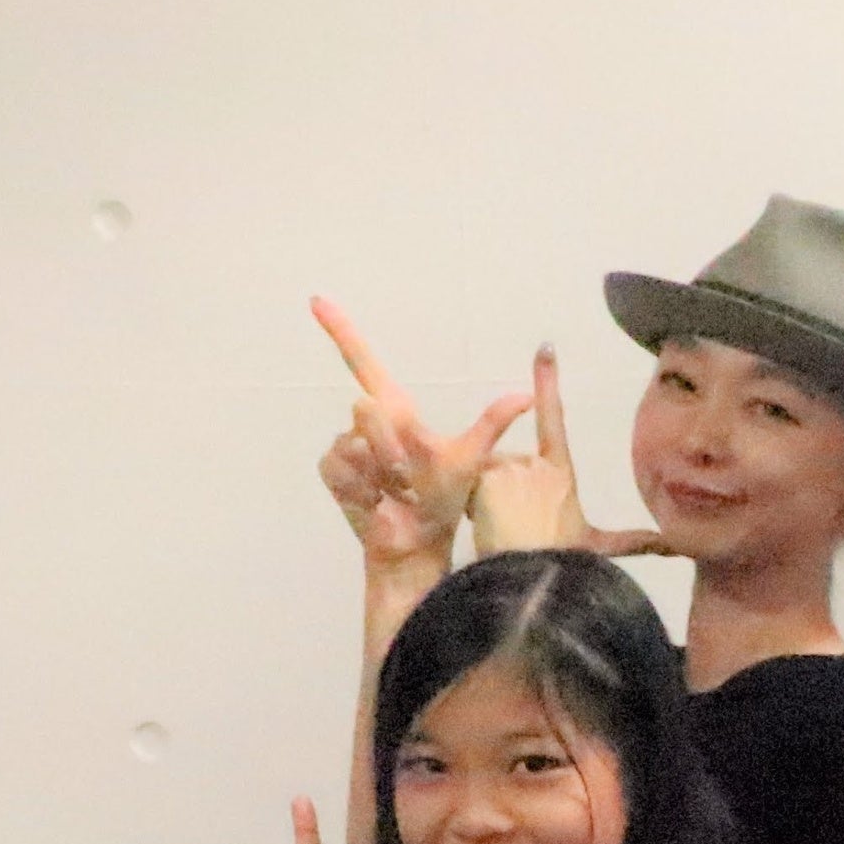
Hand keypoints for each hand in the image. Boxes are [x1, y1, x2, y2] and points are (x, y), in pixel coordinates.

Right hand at [312, 298, 525, 567]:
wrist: (418, 543)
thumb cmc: (443, 501)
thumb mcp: (471, 459)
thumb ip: (491, 425)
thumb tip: (525, 397)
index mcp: (398, 412)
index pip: (365, 364)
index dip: (343, 332)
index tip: (318, 301)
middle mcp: (368, 423)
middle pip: (366, 406)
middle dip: (390, 443)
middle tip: (408, 474)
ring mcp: (347, 445)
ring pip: (354, 440)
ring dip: (380, 471)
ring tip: (397, 491)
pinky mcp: (334, 470)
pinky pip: (341, 465)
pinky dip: (363, 486)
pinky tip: (377, 500)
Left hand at [467, 343, 672, 561]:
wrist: (533, 576)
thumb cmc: (565, 563)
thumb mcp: (601, 549)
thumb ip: (635, 541)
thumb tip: (679, 547)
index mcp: (563, 474)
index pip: (554, 419)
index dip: (548, 382)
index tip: (544, 348)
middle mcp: (537, 465)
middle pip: (511, 467)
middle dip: (506, 492)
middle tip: (518, 529)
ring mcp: (510, 468)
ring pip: (489, 478)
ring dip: (488, 501)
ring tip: (503, 532)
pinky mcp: (485, 477)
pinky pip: (470, 486)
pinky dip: (472, 505)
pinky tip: (485, 526)